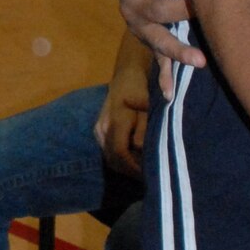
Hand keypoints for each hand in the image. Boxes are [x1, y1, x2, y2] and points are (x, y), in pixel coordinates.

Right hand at [94, 37, 151, 173]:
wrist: (128, 71)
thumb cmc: (143, 85)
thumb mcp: (150, 104)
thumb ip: (146, 127)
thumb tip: (142, 150)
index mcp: (115, 119)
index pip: (120, 152)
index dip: (134, 167)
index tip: (149, 175)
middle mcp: (102, 126)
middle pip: (113, 159)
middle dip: (130, 172)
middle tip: (149, 178)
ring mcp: (99, 129)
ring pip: (109, 158)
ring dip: (126, 168)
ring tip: (144, 173)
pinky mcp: (100, 130)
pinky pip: (109, 151)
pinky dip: (121, 160)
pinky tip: (136, 163)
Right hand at [116, 0, 205, 73]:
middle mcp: (133, 8)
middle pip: (160, 12)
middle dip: (184, 10)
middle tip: (205, 9)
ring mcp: (142, 29)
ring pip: (160, 41)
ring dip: (179, 51)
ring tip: (200, 60)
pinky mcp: (149, 42)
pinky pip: (157, 61)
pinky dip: (164, 78)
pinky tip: (170, 94)